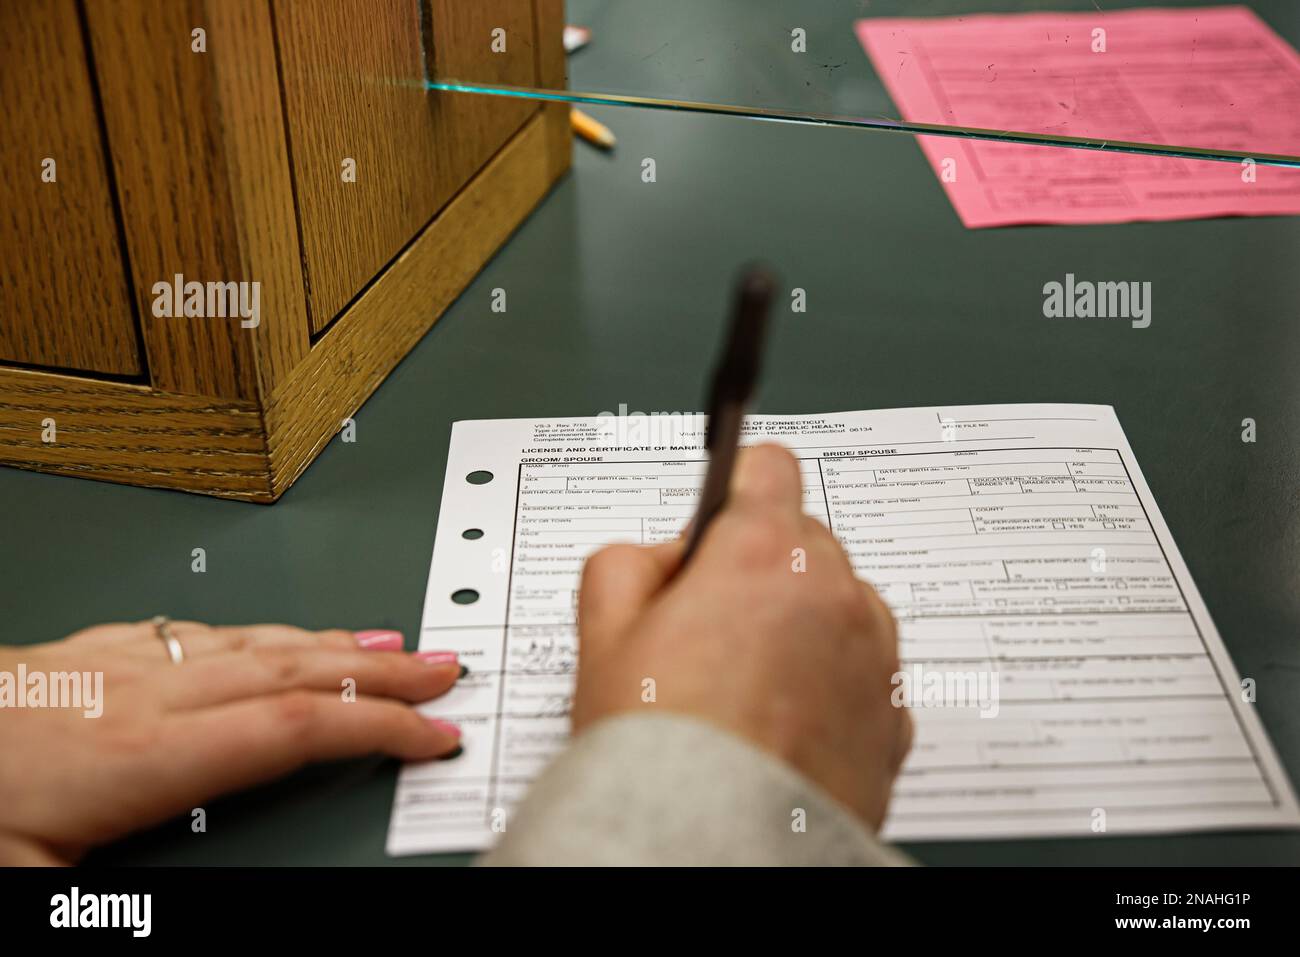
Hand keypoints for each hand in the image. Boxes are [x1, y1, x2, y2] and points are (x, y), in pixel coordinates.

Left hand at [0, 621, 462, 863]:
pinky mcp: (85, 658)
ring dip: (334, 641)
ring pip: (253, 642)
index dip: (380, 727)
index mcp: (142, 754)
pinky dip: (260, 633)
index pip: (295, 729)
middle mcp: (142, 695)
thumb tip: (199, 906)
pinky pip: (198, 634)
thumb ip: (124, 902)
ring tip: (388, 639)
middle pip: (293, 670)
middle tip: (447, 667)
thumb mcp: (28, 887)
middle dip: (383, 669)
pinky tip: (269, 634)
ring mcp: (114, 667)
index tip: (435, 734)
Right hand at [572, 444, 911, 829]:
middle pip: (804, 540)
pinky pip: (863, 673)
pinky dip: (830, 684)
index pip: (765, 467)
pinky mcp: (894, 718)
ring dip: (802, 625)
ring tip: (745, 686)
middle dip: (760, 568)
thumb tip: (662, 556)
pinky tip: (780, 723)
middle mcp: (836, 594)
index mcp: (766, 554)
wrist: (715, 847)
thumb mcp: (602, 633)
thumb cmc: (662, 749)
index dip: (730, 493)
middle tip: (708, 629)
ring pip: (840, 606)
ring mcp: (874, 657)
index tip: (717, 524)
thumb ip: (626, 562)